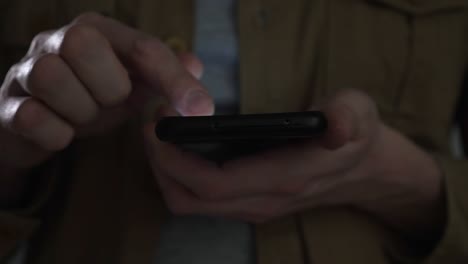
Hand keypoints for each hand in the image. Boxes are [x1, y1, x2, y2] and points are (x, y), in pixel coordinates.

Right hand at [0, 12, 213, 170]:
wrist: (41, 121)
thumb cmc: (93, 95)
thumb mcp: (134, 82)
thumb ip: (165, 73)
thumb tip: (196, 64)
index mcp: (97, 30)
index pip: (143, 47)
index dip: (175, 79)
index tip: (201, 110)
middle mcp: (56, 40)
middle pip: (84, 46)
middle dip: (108, 87)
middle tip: (109, 102)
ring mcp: (27, 71)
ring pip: (51, 77)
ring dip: (81, 110)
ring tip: (84, 115)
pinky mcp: (9, 106)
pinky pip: (32, 117)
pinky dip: (57, 133)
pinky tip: (63, 131)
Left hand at [144, 89, 443, 239]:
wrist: (365, 170)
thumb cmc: (356, 135)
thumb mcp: (359, 114)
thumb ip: (348, 117)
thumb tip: (336, 124)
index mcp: (284, 179)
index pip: (215, 184)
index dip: (176, 161)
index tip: (156, 126)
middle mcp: (264, 201)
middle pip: (190, 201)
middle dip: (159, 166)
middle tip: (151, 124)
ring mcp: (255, 207)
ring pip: (191, 205)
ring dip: (166, 173)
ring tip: (161, 133)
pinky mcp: (251, 203)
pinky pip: (202, 200)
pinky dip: (181, 177)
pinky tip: (183, 146)